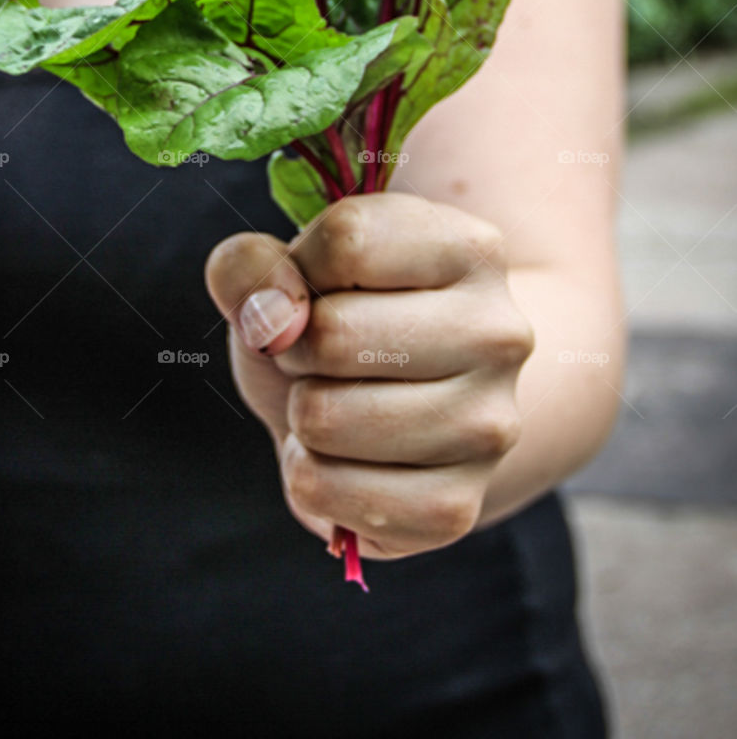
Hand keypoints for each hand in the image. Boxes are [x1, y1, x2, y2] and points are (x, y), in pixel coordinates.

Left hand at [204, 192, 533, 560]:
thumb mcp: (283, 271)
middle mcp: (499, 334)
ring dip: (301, 414)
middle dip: (296, 348)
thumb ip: (249, 266)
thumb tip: (272, 323)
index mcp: (471, 250)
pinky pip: (322, 490)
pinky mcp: (454, 507)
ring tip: (341, 401)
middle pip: (334, 334)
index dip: (298, 270)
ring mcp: (488, 426)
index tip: (316, 289)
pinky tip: (345, 458)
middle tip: (325, 356)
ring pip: (324, 418)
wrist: (398, 409)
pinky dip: (305, 477)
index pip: (349, 241)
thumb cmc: (337, 321)